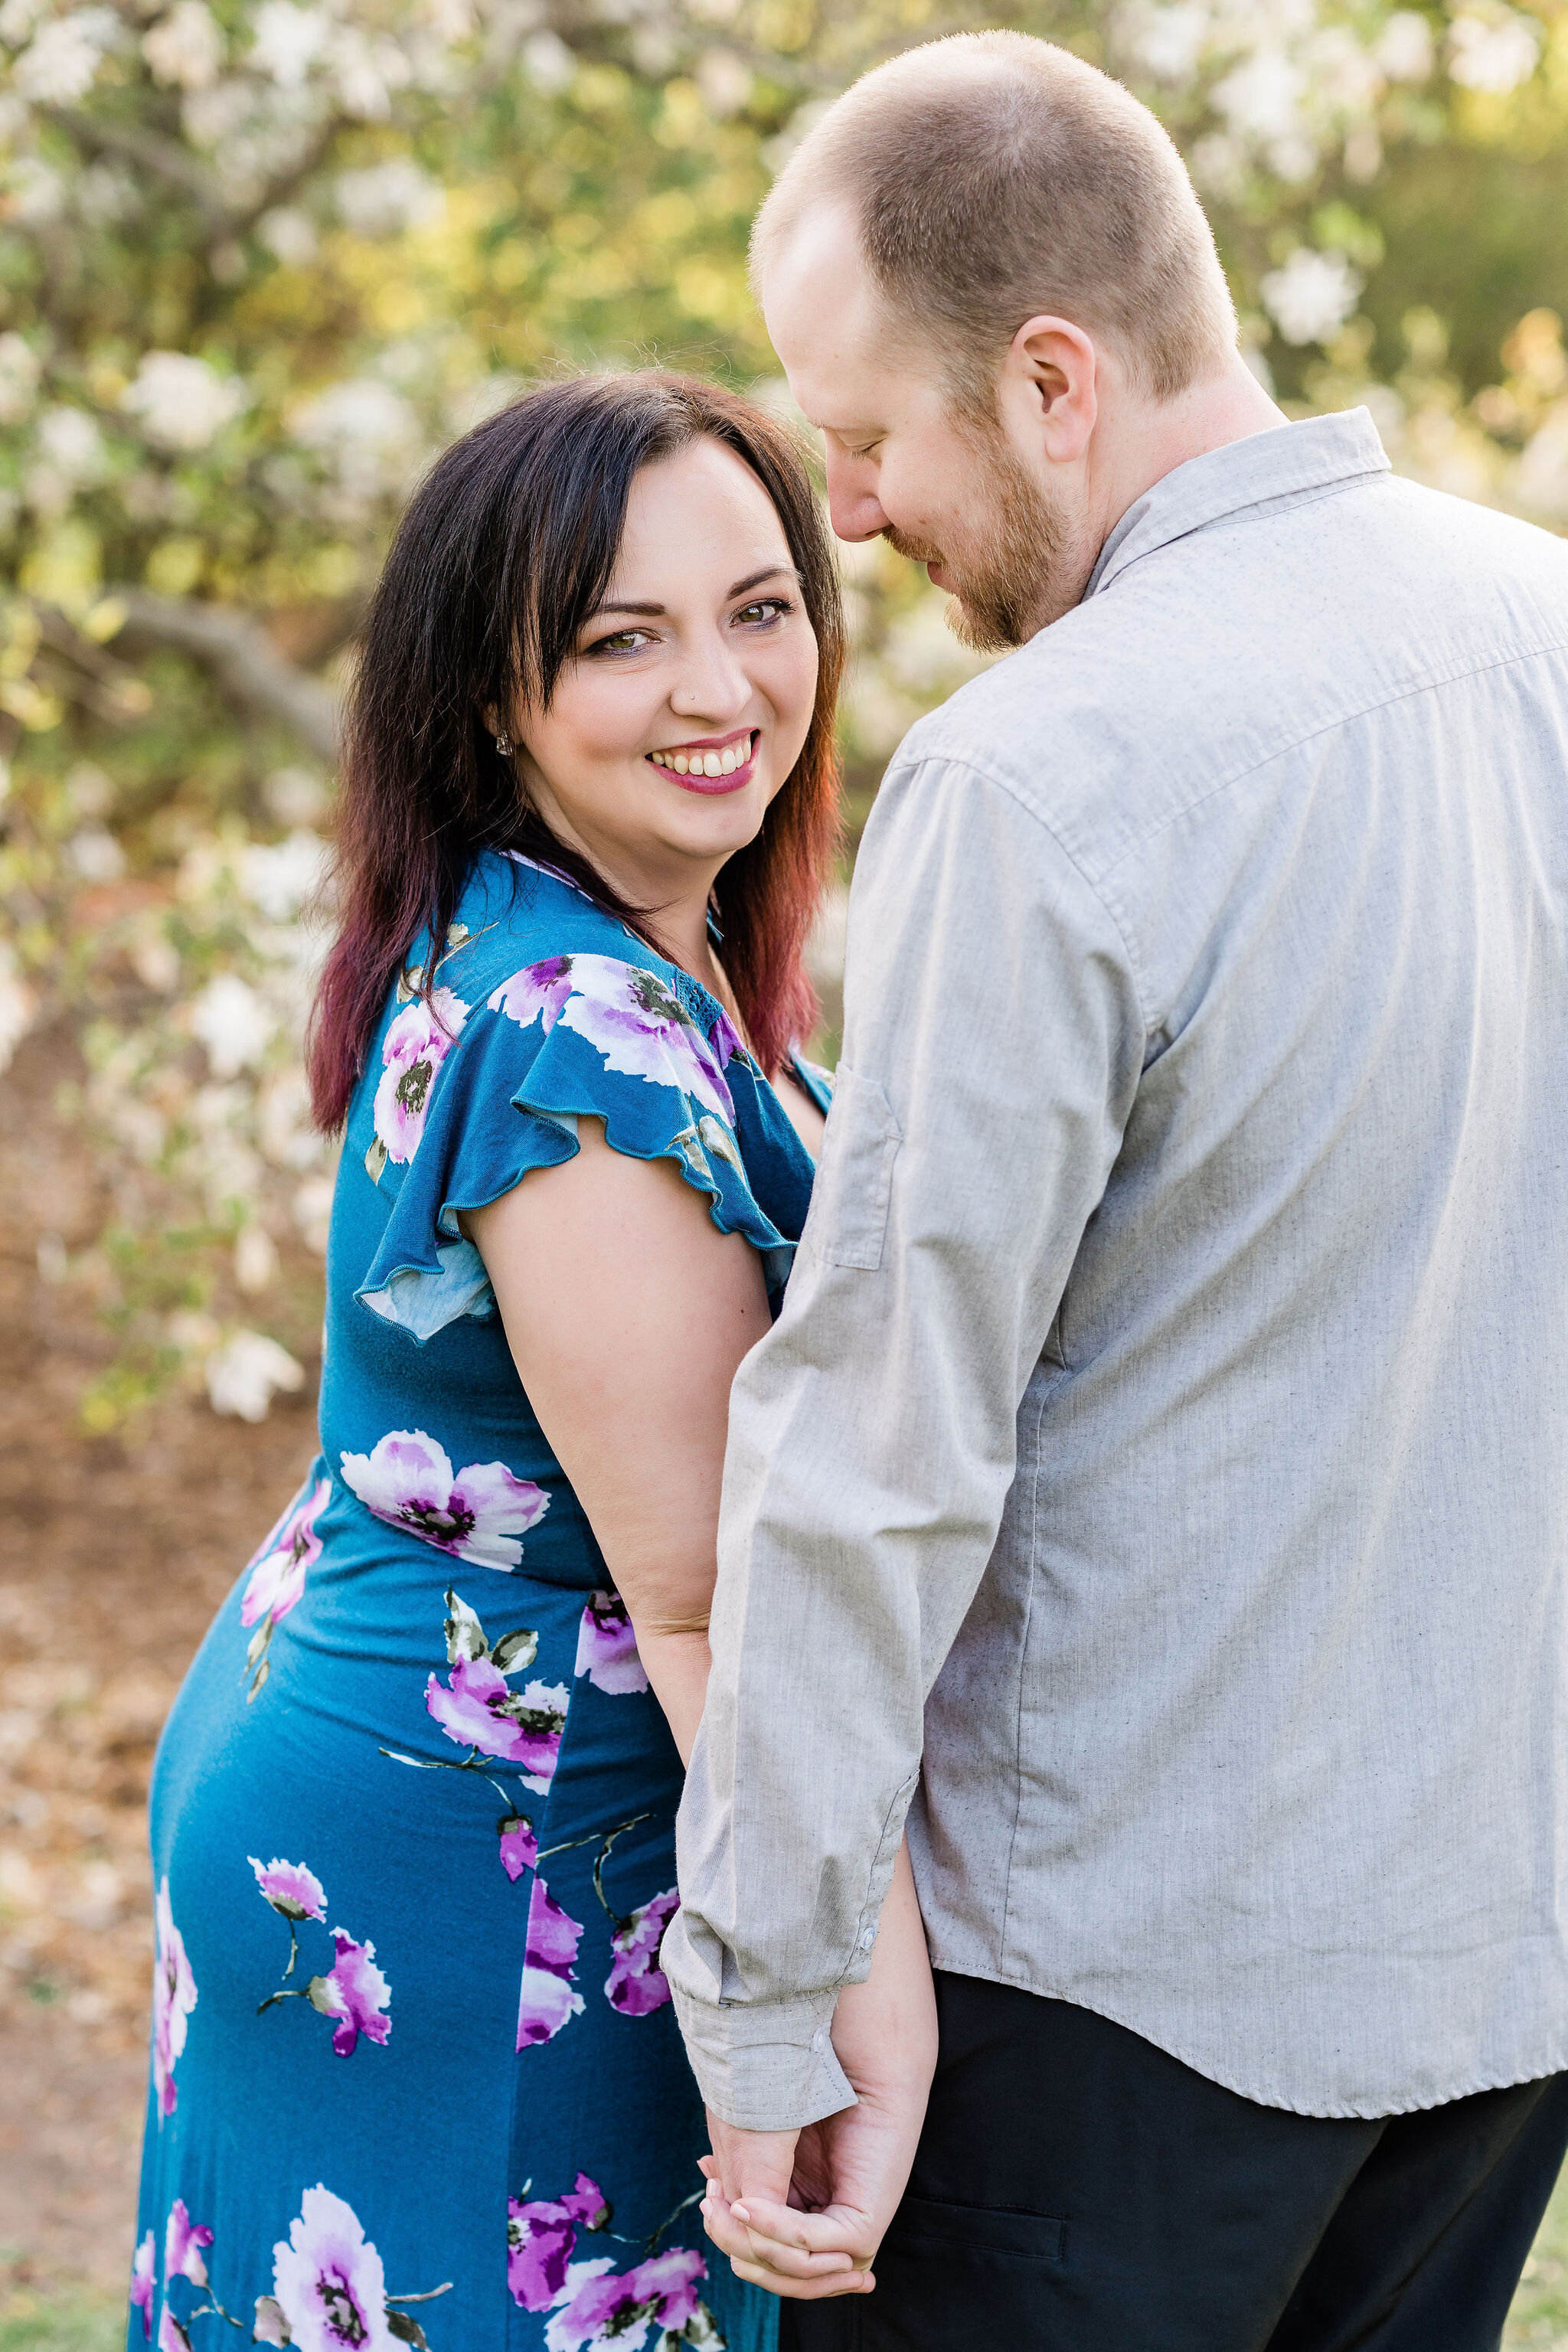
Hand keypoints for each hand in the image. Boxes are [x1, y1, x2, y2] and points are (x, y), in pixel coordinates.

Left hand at [698, 1841, 936, 2299]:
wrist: (817, 1836)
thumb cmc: (819, 1915)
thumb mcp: (792, 2025)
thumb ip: (769, 2113)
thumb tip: (745, 2206)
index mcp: (895, 2098)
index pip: (859, 2225)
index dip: (799, 2243)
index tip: (740, 2218)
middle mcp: (881, 2103)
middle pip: (839, 2224)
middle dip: (779, 2240)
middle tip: (720, 2218)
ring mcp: (853, 2087)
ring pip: (812, 2188)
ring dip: (762, 2205)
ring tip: (715, 2195)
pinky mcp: (820, 2069)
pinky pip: (794, 2145)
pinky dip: (758, 2168)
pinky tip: (718, 2164)